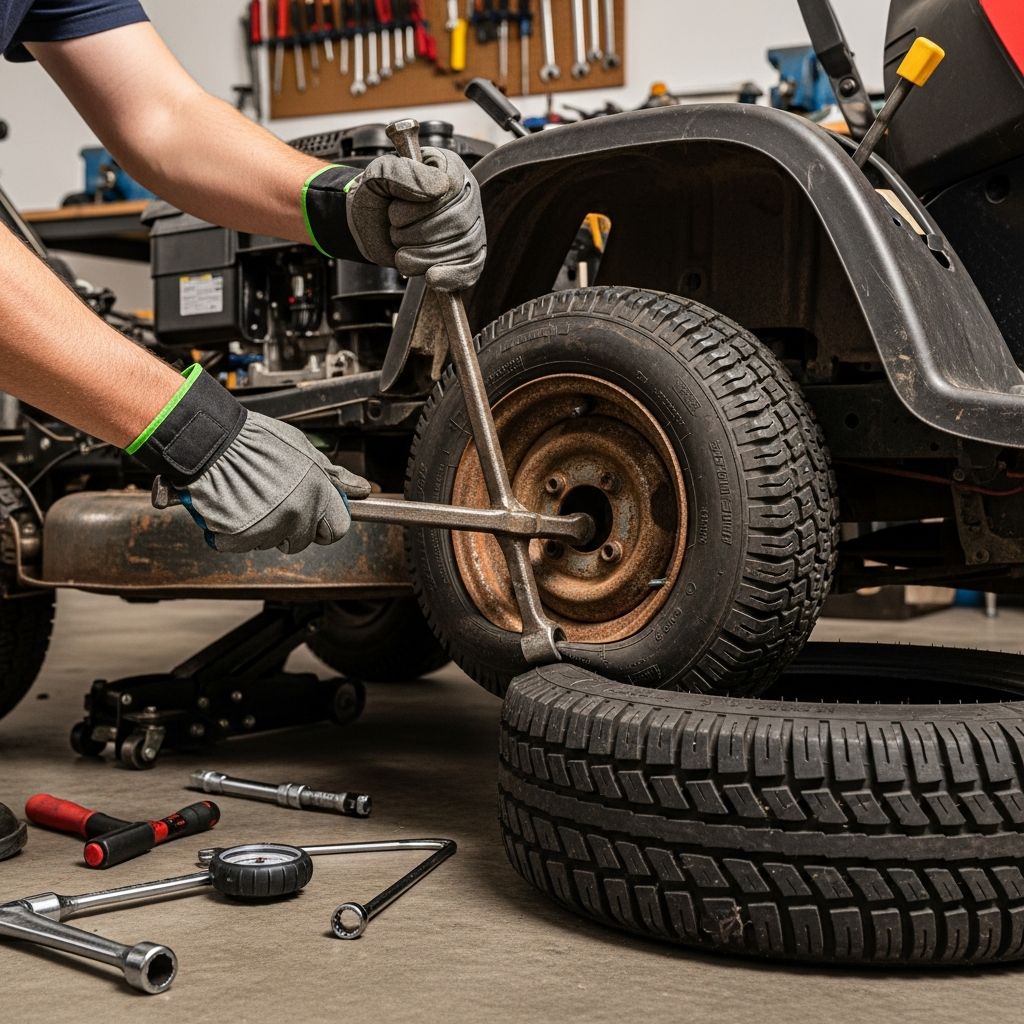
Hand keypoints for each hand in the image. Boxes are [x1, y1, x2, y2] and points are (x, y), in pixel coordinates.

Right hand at [172, 412, 370, 553]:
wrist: (210, 441)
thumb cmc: (254, 440)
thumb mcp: (303, 449)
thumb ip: (333, 476)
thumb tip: (361, 489)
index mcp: (317, 492)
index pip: (338, 528)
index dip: (326, 523)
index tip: (316, 516)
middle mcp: (297, 513)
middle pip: (303, 540)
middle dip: (292, 527)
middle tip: (272, 501)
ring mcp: (269, 528)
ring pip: (272, 542)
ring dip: (263, 528)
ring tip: (250, 496)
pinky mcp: (240, 539)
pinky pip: (244, 545)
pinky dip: (236, 532)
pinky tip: (233, 506)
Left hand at [346, 147, 485, 291]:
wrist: (370, 227)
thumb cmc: (377, 198)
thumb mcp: (377, 176)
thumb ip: (401, 172)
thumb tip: (441, 187)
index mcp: (448, 167)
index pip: (450, 188)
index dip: (418, 208)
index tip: (394, 214)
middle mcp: (466, 194)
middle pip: (458, 222)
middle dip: (418, 235)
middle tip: (395, 233)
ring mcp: (471, 225)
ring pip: (463, 247)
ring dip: (424, 256)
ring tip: (402, 253)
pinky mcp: (469, 253)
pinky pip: (472, 268)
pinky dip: (451, 276)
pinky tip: (431, 278)